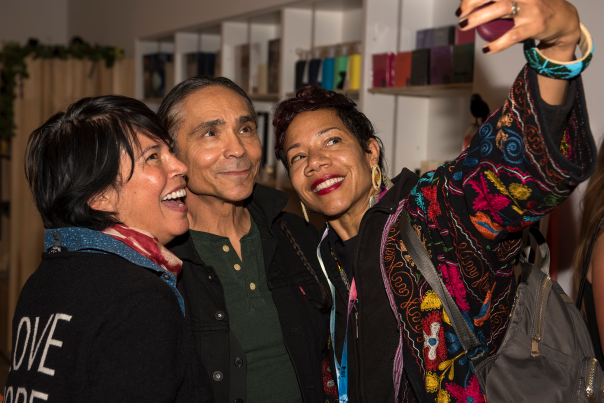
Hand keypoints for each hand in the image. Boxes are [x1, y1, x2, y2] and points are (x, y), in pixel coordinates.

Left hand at [458, 0, 580, 60]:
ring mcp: (530, 8)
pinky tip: (486, 49)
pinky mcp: (535, 25)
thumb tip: (471, 7)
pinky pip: (512, 36)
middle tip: (460, 13)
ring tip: (464, 25)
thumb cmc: (534, 8)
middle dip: (473, 1)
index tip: (463, 5)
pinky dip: (497, 44)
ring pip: (501, 8)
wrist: (564, 20)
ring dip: (479, 17)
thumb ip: (500, 1)